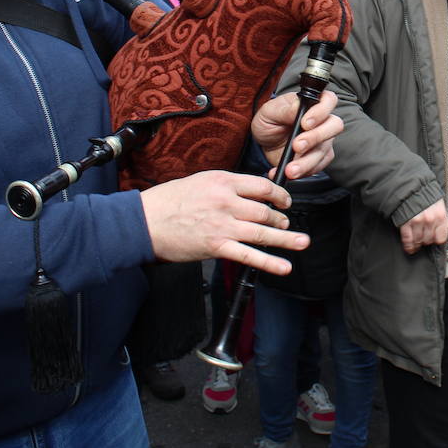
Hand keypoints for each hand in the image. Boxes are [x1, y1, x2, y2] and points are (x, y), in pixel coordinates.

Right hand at [140, 171, 306, 274]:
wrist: (145, 222)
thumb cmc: (169, 201)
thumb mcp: (201, 181)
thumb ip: (226, 186)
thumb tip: (250, 193)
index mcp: (223, 181)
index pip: (262, 186)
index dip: (279, 195)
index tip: (284, 201)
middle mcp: (226, 202)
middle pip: (265, 210)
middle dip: (281, 218)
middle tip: (286, 223)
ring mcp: (223, 225)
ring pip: (263, 231)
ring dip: (286, 238)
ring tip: (302, 241)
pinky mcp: (217, 247)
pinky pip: (249, 255)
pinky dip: (269, 262)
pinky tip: (284, 266)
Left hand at [252, 90, 342, 181]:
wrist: (265, 140)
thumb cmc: (270, 119)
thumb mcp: (270, 111)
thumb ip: (286, 109)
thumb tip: (299, 106)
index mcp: (313, 103)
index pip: (329, 100)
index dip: (321, 111)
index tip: (305, 123)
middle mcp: (323, 121)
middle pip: (334, 126)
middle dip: (316, 137)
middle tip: (297, 146)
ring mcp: (323, 141)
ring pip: (324, 151)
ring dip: (306, 162)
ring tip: (289, 169)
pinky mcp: (318, 158)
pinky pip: (317, 167)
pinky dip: (301, 172)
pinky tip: (285, 172)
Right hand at [399, 199, 447, 254]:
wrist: (410, 186)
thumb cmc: (425, 194)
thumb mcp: (439, 204)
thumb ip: (445, 218)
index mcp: (440, 215)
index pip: (442, 237)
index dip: (437, 239)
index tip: (434, 239)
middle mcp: (430, 220)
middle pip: (429, 240)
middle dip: (426, 241)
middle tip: (424, 238)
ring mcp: (417, 222)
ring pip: (419, 241)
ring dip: (417, 243)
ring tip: (416, 243)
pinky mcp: (406, 223)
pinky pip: (408, 239)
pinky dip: (408, 245)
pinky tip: (409, 247)